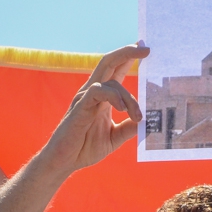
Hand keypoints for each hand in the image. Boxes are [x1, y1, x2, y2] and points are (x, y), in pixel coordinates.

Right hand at [39, 45, 146, 173]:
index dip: (129, 57)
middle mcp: (94, 92)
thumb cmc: (85, 148)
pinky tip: (122, 109)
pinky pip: (98, 91)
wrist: (64, 162)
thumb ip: (128, 128)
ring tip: (136, 116)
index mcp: (102, 96)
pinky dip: (113, 96)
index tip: (146, 49)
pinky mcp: (80, 107)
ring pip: (110, 81)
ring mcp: (85, 98)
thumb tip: (146, 122)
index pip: (116, 69)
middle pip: (109, 62)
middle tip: (146, 50)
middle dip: (127, 53)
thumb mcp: (114, 138)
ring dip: (128, 96)